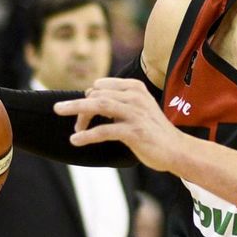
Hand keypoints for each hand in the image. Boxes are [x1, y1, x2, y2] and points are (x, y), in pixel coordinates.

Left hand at [55, 78, 182, 170]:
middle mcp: (134, 97)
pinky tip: (76, 140)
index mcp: (135, 88)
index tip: (84, 115)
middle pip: (96, 94)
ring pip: (97, 105)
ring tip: (58, 111)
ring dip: (75, 109)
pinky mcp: (134, 132)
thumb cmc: (155, 132)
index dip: (88, 98)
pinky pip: (104, 130)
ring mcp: (135, 113)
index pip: (101, 86)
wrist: (177, 150)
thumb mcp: (138, 109)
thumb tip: (89, 100)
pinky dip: (87, 135)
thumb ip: (118, 102)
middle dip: (80, 107)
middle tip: (75, 124)